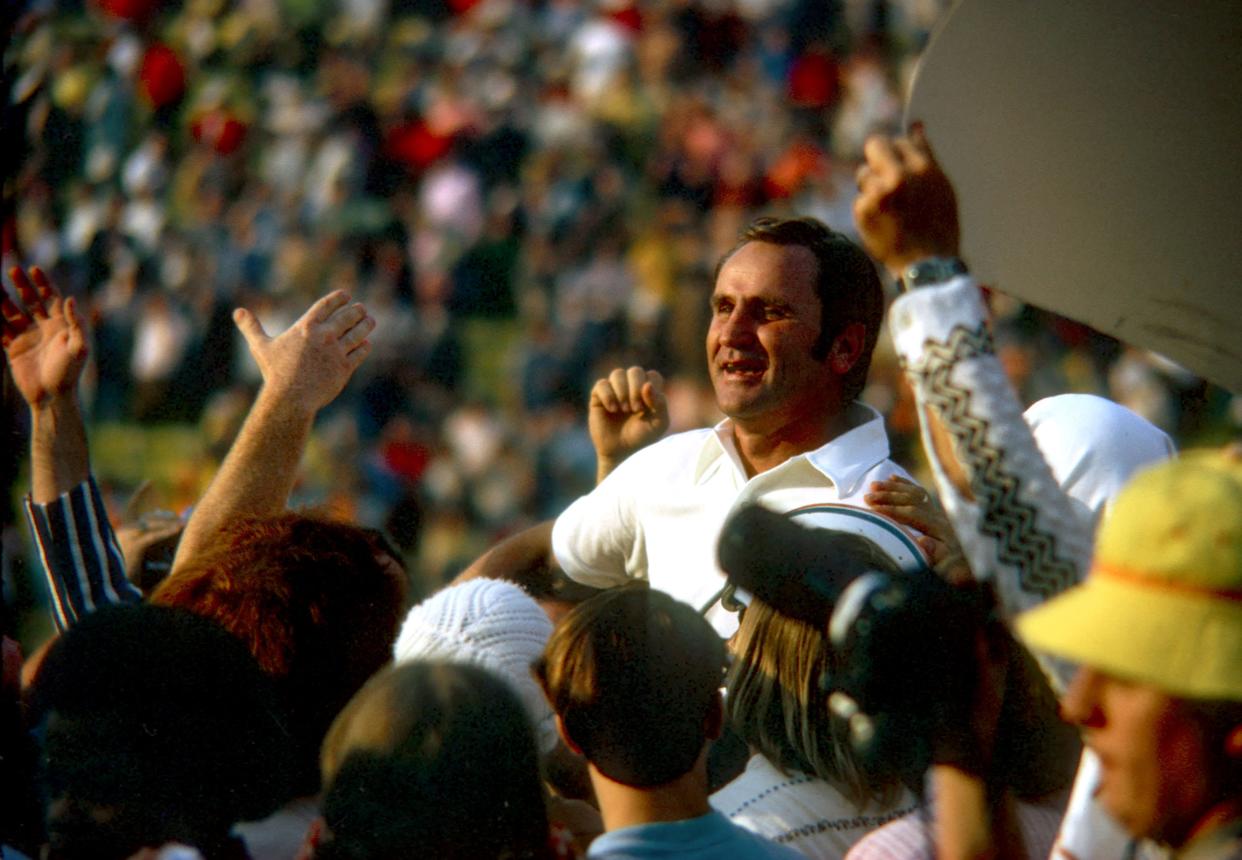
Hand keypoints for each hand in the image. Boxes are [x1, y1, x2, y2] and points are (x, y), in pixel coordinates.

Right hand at [1, 266, 88, 409]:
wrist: (52, 396)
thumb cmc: (69, 373)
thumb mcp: (79, 348)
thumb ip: (76, 324)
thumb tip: (70, 299)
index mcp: (61, 325)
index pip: (52, 298)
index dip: (43, 283)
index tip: (34, 269)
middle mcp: (44, 328)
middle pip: (31, 301)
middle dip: (22, 285)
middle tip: (13, 269)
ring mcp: (27, 337)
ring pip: (12, 312)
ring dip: (3, 299)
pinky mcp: (13, 348)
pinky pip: (1, 329)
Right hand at [234, 290, 373, 415]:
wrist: (290, 398)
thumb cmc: (275, 372)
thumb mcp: (261, 347)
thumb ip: (251, 327)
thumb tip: (237, 312)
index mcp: (306, 327)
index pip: (327, 305)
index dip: (339, 298)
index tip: (347, 295)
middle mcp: (324, 336)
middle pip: (348, 316)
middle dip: (356, 311)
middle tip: (361, 309)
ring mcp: (336, 352)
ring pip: (358, 333)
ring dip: (366, 325)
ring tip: (370, 321)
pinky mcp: (345, 368)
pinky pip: (360, 353)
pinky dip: (364, 346)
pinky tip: (365, 344)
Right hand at [588, 366, 668, 480]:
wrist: (622, 452)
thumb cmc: (642, 437)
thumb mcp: (659, 423)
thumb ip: (660, 403)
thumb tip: (647, 385)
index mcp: (648, 391)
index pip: (652, 376)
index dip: (651, 388)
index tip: (649, 407)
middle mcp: (631, 387)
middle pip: (635, 371)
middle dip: (636, 389)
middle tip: (636, 409)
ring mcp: (614, 390)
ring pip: (617, 373)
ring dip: (623, 391)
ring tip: (624, 409)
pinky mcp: (598, 397)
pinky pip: (601, 384)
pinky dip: (608, 395)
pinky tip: (612, 409)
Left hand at [853, 122, 960, 277]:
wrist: (927, 263)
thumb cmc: (938, 227)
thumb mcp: (941, 188)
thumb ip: (926, 156)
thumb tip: (916, 126)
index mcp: (924, 167)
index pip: (900, 140)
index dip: (896, 153)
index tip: (897, 166)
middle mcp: (901, 175)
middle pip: (874, 144)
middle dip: (876, 158)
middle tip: (881, 177)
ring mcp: (880, 192)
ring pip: (863, 173)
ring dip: (870, 187)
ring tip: (887, 209)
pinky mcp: (864, 209)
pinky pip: (859, 199)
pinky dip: (866, 210)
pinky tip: (882, 224)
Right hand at [865, 475, 971, 583]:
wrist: (965, 572)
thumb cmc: (949, 571)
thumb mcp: (943, 567)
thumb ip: (935, 555)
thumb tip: (924, 541)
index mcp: (939, 530)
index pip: (912, 514)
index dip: (892, 510)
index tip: (873, 509)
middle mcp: (939, 518)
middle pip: (912, 500)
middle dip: (888, 497)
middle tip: (867, 497)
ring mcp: (937, 514)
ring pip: (915, 494)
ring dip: (893, 488)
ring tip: (873, 485)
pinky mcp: (934, 514)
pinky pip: (920, 493)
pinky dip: (905, 484)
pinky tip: (892, 478)